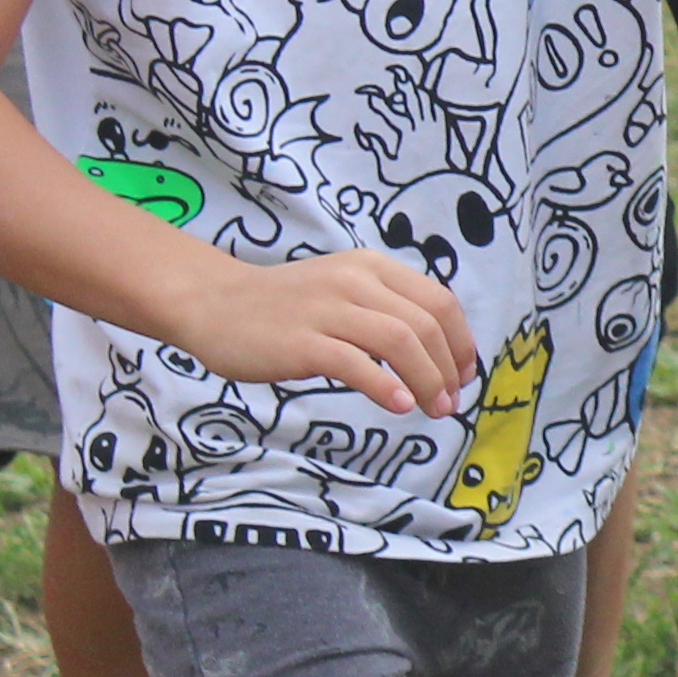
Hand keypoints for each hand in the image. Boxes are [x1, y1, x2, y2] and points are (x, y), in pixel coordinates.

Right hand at [173, 247, 476, 416]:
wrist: (214, 303)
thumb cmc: (285, 305)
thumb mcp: (343, 289)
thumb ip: (385, 309)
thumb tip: (436, 353)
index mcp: (371, 267)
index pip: (439, 301)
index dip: (461, 342)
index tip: (463, 375)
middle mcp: (354, 282)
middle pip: (426, 324)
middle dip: (448, 368)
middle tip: (450, 403)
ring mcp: (327, 310)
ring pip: (399, 342)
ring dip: (427, 381)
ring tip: (433, 409)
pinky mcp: (302, 342)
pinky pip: (355, 363)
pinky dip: (385, 386)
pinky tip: (398, 405)